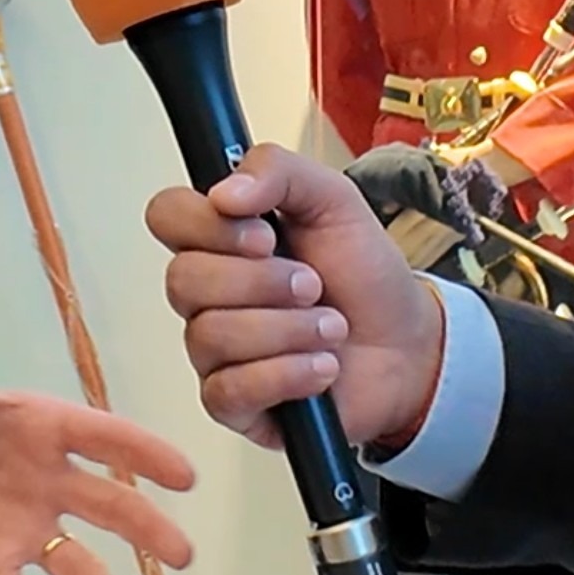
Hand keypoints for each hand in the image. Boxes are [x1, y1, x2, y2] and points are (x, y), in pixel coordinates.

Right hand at [145, 142, 447, 454]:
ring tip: (330, 328)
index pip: (166, 215)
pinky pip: (229, 390)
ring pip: (211, 335)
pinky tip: (321, 368)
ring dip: (289, 330)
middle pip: (183, 280)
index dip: (206, 225)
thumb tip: (224, 193)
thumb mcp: (333, 200)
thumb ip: (278, 171)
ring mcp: (214, 351)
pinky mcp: (231, 403)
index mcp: (221, 238)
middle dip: (264, 283)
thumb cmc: (363, 275)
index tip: (263, 236)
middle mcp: (207, 294)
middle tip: (314, 285)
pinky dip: (287, 374)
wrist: (407, 344)